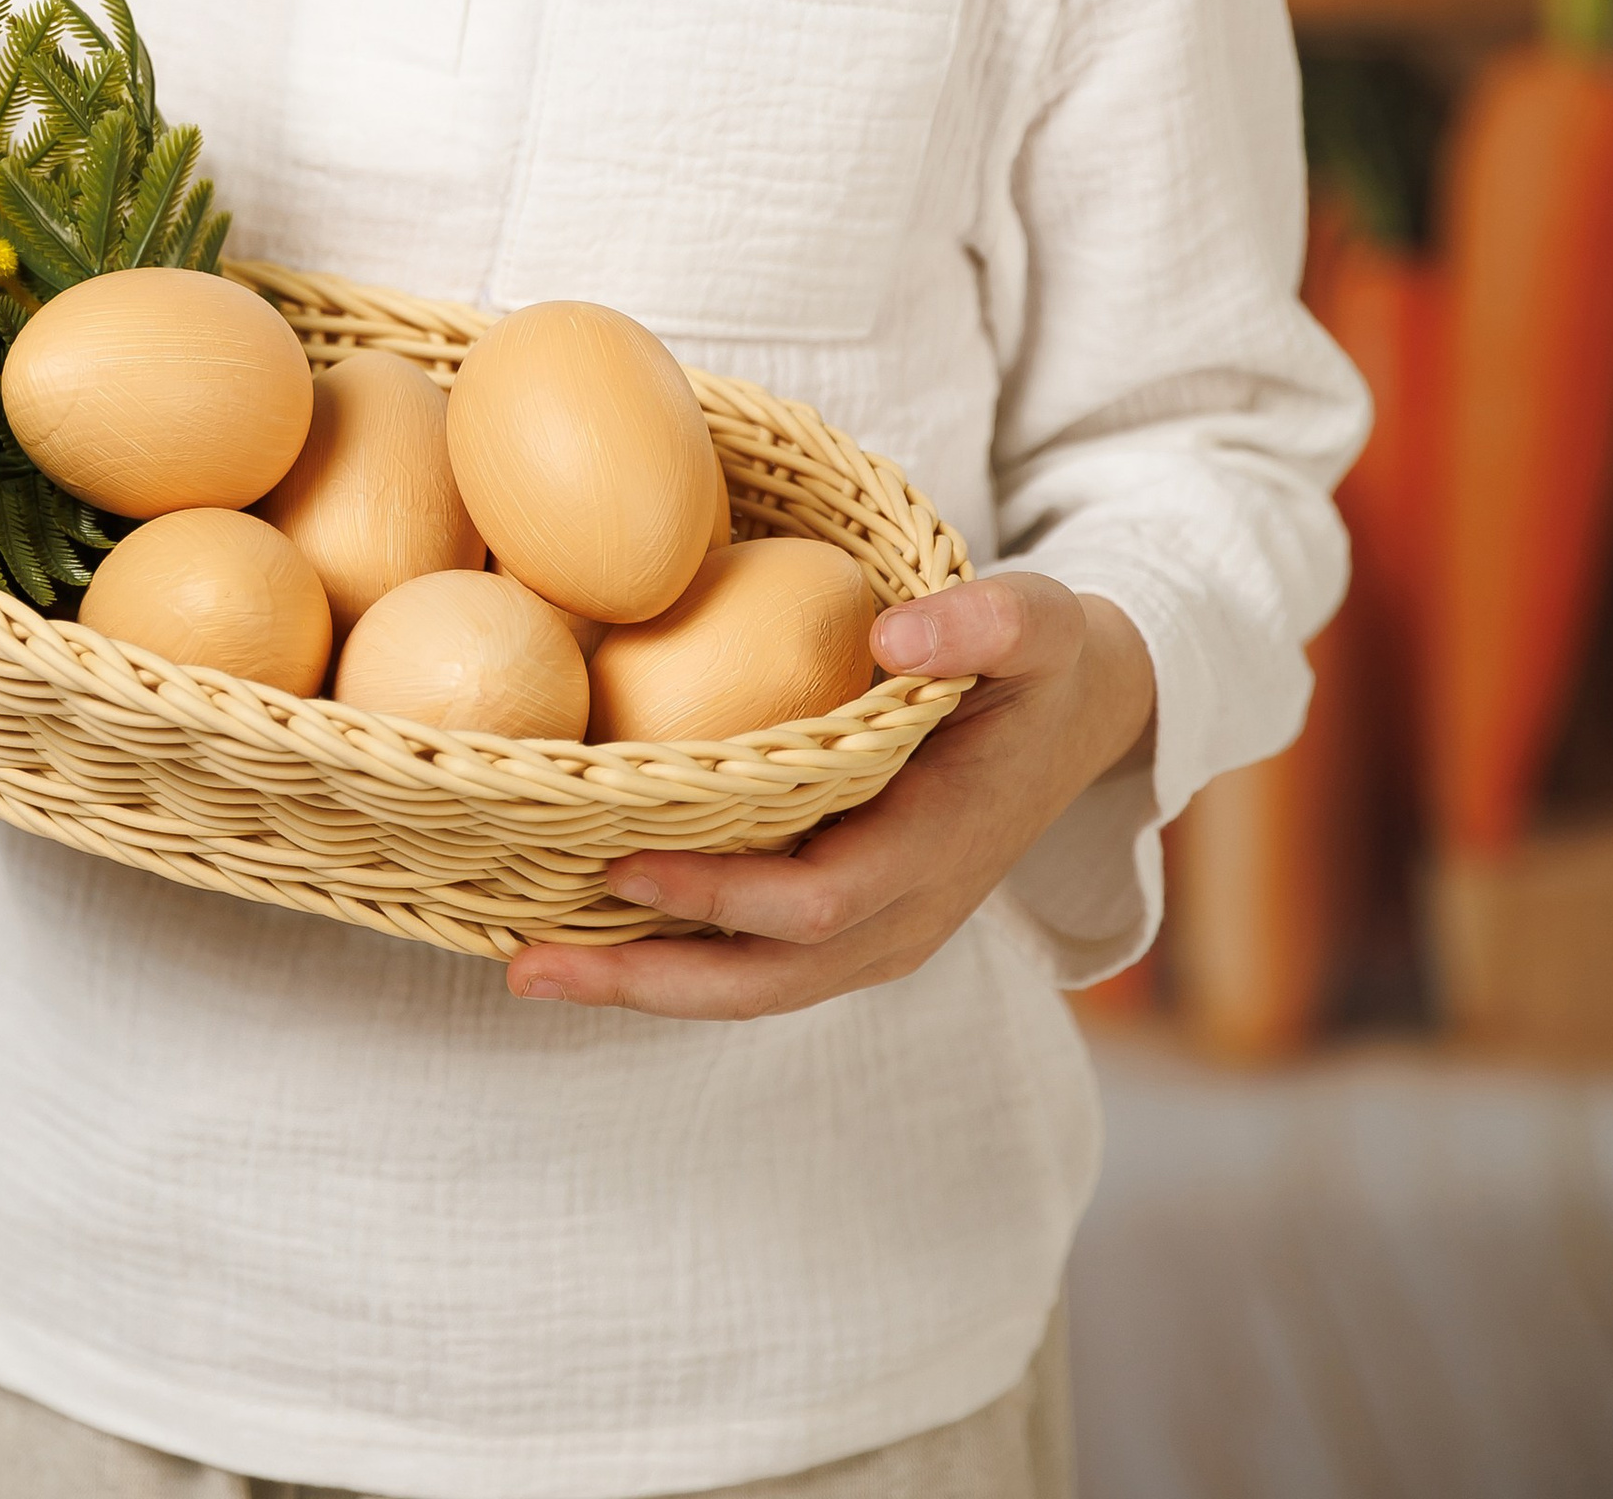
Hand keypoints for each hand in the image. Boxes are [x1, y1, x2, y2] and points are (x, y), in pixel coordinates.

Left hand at [504, 578, 1152, 1019]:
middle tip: (529, 962)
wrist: (1084, 725)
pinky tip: (594, 936)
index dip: (721, 894)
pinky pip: (758, 965)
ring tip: (532, 967)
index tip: (623, 862)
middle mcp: (906, 914)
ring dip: (645, 987)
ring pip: (754, 990)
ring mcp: (882, 933)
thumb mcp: (1039, 624)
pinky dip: (677, 962)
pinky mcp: (856, 927)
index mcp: (938, 847)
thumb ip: (983, 622)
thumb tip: (893, 634)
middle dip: (649, 982)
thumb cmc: (1044, 665)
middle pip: (767, 980)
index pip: (818, 899)